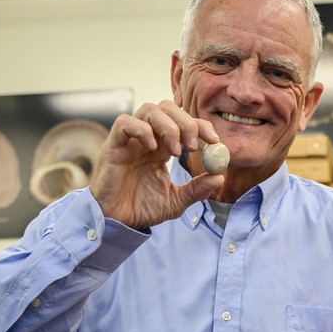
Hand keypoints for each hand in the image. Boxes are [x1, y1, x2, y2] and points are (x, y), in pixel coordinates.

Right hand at [90, 100, 224, 228]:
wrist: (117, 223)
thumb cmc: (142, 209)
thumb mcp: (176, 201)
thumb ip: (197, 189)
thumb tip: (219, 177)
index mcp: (162, 148)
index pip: (183, 122)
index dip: (201, 126)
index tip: (215, 141)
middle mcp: (147, 139)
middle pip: (168, 109)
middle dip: (187, 122)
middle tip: (194, 146)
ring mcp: (129, 140)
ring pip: (149, 110)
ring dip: (168, 126)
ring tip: (176, 152)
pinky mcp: (113, 145)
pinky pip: (124, 123)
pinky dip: (142, 130)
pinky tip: (153, 150)